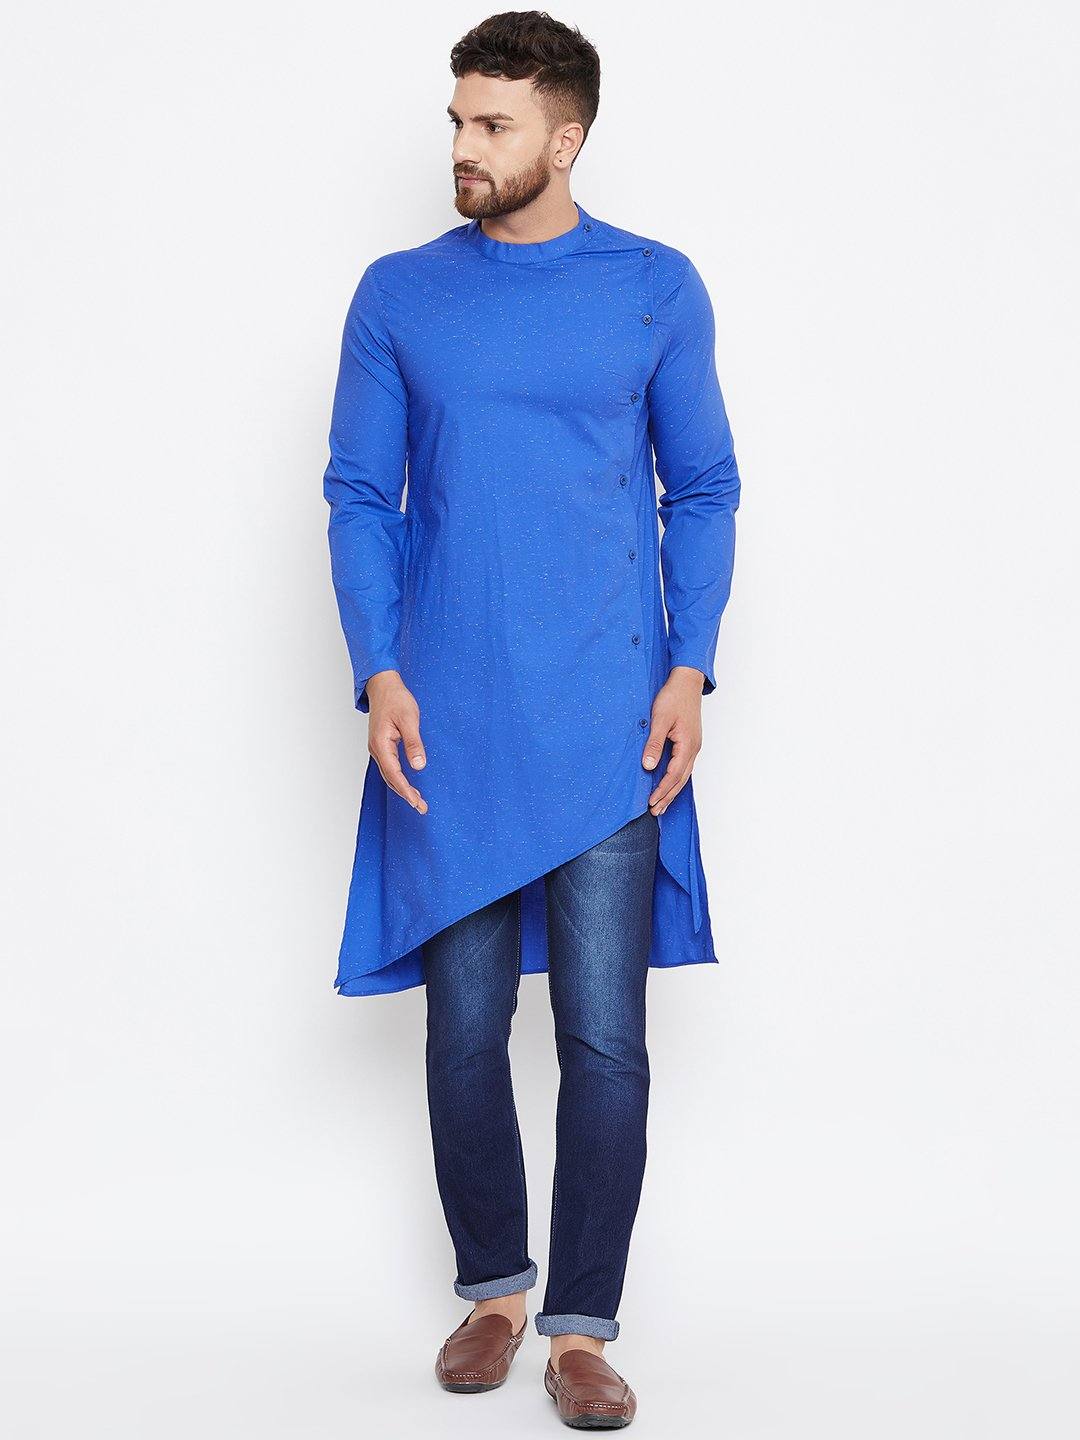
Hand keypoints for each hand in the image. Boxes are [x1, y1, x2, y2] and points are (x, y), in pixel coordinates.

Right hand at [365, 670, 427, 812]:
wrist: (383, 685)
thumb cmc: (396, 699)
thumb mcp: (409, 720)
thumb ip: (413, 743)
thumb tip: (418, 765)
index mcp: (381, 744)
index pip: (395, 774)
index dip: (406, 790)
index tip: (417, 803)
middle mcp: (376, 749)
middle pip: (390, 779)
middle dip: (405, 794)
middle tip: (421, 808)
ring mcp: (378, 748)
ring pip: (389, 774)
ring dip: (402, 788)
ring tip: (417, 801)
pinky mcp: (382, 745)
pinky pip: (389, 767)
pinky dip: (398, 778)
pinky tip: (408, 783)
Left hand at [641, 666, 704, 814]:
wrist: (687, 681)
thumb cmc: (673, 697)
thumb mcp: (660, 719)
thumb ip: (654, 743)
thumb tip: (649, 766)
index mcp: (687, 745)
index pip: (673, 775)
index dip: (662, 790)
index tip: (650, 802)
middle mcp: (693, 748)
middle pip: (681, 780)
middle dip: (668, 797)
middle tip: (655, 812)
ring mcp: (693, 746)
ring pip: (683, 774)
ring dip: (672, 790)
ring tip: (661, 804)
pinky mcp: (690, 741)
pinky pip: (683, 766)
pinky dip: (675, 779)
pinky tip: (668, 783)